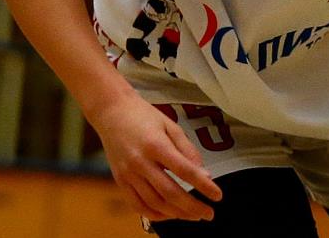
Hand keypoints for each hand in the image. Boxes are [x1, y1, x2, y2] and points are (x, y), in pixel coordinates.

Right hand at [90, 91, 223, 221]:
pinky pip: (137, 205)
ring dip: (176, 213)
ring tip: (193, 216)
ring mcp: (128, 174)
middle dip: (192, 207)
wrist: (111, 112)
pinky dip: (154, 214)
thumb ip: (187, 150)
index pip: (184, 170)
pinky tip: (169, 215)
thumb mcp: (171, 125)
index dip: (203, 185)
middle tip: (209, 214)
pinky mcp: (120, 181)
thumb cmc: (144, 116)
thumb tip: (204, 174)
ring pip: (154, 202)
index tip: (218, 195)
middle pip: (169, 192)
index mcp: (156, 145)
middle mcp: (140, 162)